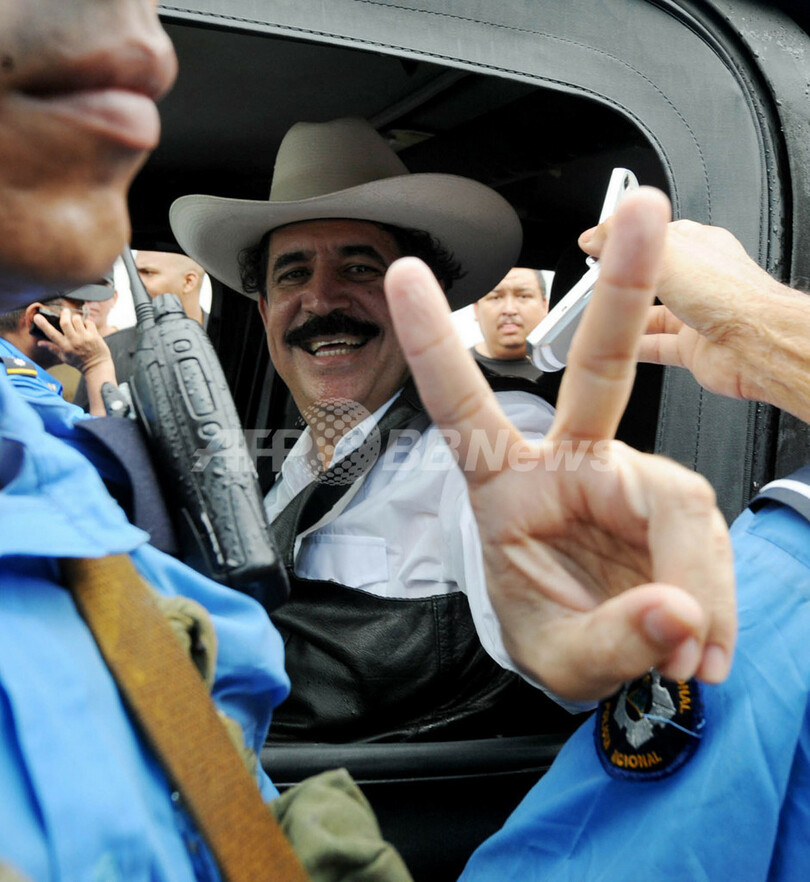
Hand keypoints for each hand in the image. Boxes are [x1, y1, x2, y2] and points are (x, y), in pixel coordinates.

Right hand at [32, 307, 112, 373]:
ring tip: (77, 321)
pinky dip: (87, 322)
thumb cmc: (79, 362)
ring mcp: (85, 338)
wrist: (97, 366)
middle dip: (64, 314)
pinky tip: (86, 327)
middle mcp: (74, 341)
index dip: (43, 324)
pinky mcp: (94, 336)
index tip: (37, 317)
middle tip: (65, 311)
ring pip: (77, 320)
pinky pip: (89, 322)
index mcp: (64, 346)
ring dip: (76, 318)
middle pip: (65, 322)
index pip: (51, 334)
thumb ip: (52, 348)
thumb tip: (39, 343)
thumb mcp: (64, 357)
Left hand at [384, 188, 734, 700]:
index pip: (461, 406)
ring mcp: (622, 475)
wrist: (592, 652)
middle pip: (601, 370)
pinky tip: (706, 638)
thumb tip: (680, 611)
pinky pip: (705, 531)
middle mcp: (567, 463)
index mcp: (504, 484)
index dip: (430, 342)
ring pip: (680, 499)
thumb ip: (614, 637)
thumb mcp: (559, 656)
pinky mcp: (666, 501)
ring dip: (698, 581)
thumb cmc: (547, 633)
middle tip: (649, 212)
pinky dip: (715, 593)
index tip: (403, 274)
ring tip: (693, 653)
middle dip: (626, 290)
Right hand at [579, 217, 809, 416]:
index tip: (595, 247)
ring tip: (600, 318)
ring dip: (626, 319)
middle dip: (624, 283)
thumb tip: (595, 236)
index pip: (654, 238)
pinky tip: (618, 348)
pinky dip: (635, 349)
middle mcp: (699, 282)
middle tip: (596, 285)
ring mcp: (696, 317)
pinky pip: (656, 348)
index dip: (625, 241)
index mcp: (699, 247)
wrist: (756, 346)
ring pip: (651, 316)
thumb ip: (627, 243)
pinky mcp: (692, 349)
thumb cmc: (731, 297)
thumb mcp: (666, 253)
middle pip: (651, 279)